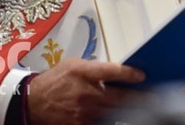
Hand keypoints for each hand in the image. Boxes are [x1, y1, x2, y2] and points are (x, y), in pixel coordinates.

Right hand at [27, 58, 146, 124]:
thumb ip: (95, 68)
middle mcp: (85, 93)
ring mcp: (82, 112)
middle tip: (153, 98)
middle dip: (138, 97)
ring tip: (141, 108)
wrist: (31, 102)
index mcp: (83, 73)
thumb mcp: (73, 65)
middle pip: (118, 96)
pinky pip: (100, 123)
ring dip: (127, 111)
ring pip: (112, 113)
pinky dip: (110, 120)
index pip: (111, 71)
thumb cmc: (54, 80)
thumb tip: (116, 71)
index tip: (142, 75)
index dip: (129, 74)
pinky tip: (118, 116)